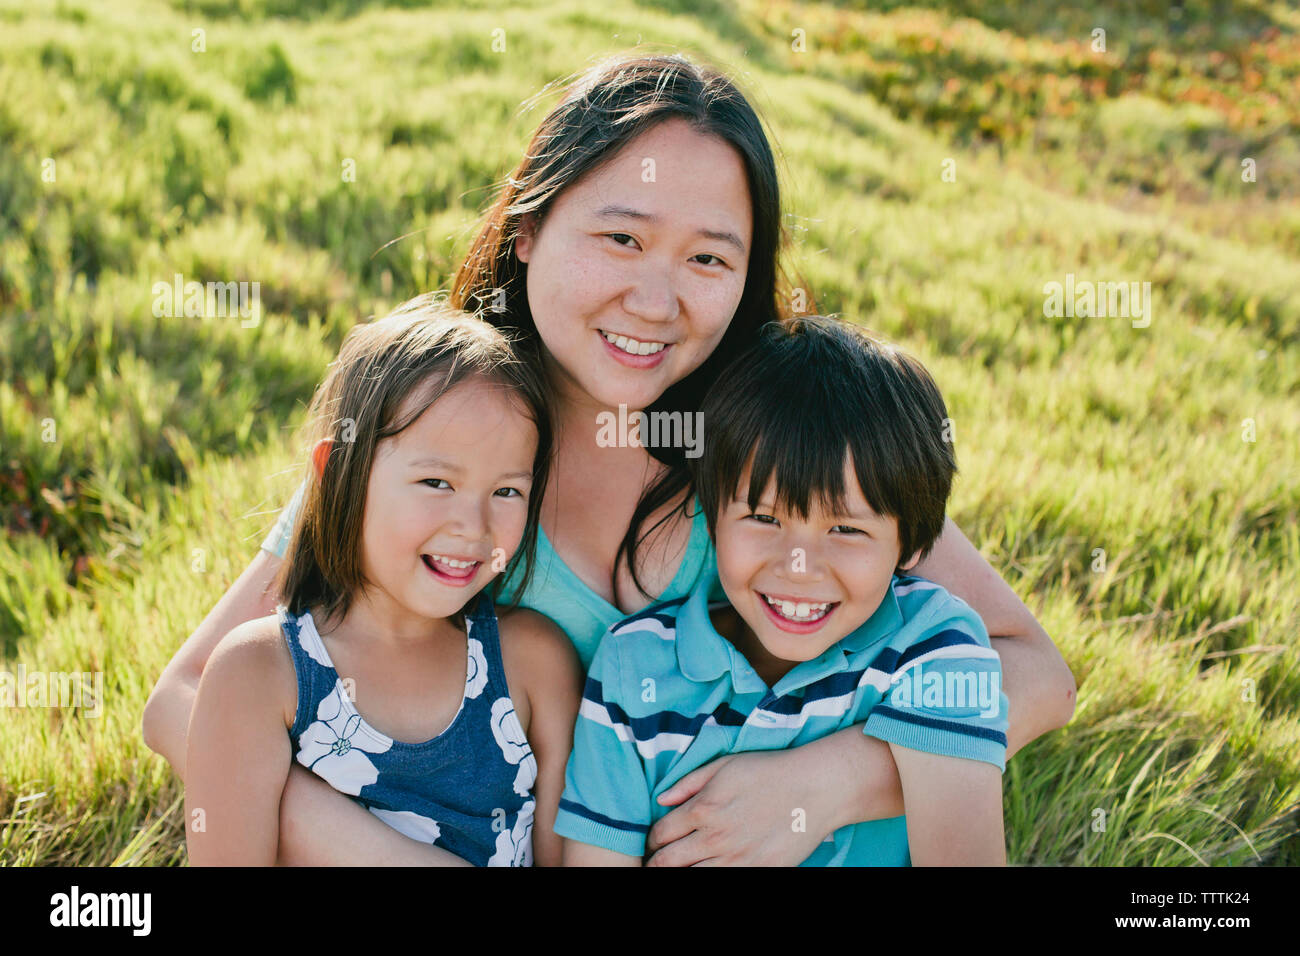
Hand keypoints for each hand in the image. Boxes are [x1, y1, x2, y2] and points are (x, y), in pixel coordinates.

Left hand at [644, 751, 830, 865]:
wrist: (814, 788)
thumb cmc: (769, 771)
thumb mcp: (724, 765)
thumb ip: (688, 782)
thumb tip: (661, 799)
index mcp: (702, 809)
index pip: (659, 835)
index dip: (651, 841)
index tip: (655, 842)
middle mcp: (714, 838)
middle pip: (667, 862)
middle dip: (656, 863)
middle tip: (658, 861)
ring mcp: (736, 860)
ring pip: (691, 876)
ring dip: (679, 872)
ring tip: (681, 867)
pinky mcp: (757, 871)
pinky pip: (723, 881)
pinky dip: (710, 876)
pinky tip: (710, 868)